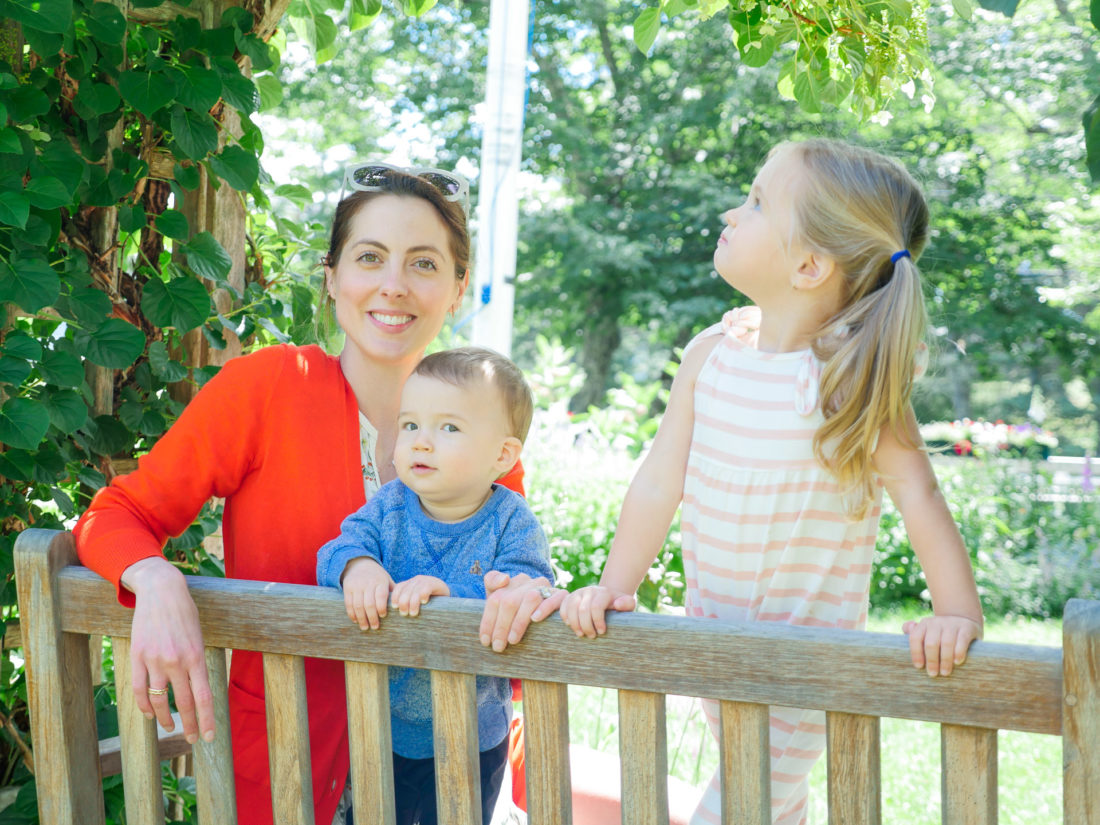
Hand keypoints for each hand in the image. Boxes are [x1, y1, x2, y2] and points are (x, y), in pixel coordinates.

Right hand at [123, 557, 214, 744]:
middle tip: (194, 739)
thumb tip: (199, 690)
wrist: (162, 591)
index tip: (209, 737)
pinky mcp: (138, 657)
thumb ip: (198, 663)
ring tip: (170, 727)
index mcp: (196, 656)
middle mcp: (176, 661)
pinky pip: (139, 689)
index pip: (203, 697)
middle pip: (183, 703)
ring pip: (159, 700)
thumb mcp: (199, 637)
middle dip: (189, 726)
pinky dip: (145, 706)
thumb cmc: (185, 614)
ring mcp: (155, 660)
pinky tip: (150, 714)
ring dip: (165, 719)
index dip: (206, 720)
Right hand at [342, 557, 393, 629]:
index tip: (383, 617)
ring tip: (365, 627)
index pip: (381, 596)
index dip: (381, 608)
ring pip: (358, 605)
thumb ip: (393, 592)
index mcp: (380, 581)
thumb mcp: (387, 580)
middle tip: (375, 627)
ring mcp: (356, 585)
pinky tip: (356, 621)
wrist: (360, 564)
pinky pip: (349, 603)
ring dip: (362, 618)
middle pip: (369, 603)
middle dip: (372, 617)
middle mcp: (368, 583)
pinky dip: (352, 614)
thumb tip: (403, 606)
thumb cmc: (377, 577)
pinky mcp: (347, 588)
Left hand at [390, 576, 448, 616]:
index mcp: (410, 583)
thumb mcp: (417, 598)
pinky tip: (424, 602)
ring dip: (412, 603)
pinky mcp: (434, 583)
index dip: (395, 597)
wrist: (445, 591)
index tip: (394, 607)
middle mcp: (416, 580)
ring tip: (413, 613)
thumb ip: (408, 602)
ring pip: (415, 591)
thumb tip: (397, 614)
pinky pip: (426, 589)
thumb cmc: (429, 599)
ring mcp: (425, 581)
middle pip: (405, 590)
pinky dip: (423, 595)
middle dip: (403, 603)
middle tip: (404, 613)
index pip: (398, 587)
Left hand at [479, 571, 565, 651]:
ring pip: (530, 599)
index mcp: (512, 582)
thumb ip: (493, 583)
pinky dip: (544, 608)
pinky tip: (535, 619)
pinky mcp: (561, 595)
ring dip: (519, 622)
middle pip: (510, 601)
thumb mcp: (502, 600)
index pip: (496, 599)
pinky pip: (555, 598)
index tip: (486, 641)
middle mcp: (529, 582)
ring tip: (512, 640)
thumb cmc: (518, 612)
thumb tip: (504, 580)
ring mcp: (545, 587)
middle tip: (498, 646)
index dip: (488, 621)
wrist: (548, 610)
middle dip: (501, 626)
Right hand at [560, 585, 636, 638]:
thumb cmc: (619, 604)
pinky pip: (563, 606)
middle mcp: (590, 590)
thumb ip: (627, 603)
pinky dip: (565, 617)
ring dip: (575, 624)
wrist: (608, 596)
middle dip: (586, 626)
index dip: (598, 621)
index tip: (601, 632)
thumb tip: (617, 604)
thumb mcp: (628, 604)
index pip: (596, 607)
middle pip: (583, 610)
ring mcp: (578, 592)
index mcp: (604, 592)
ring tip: (580, 634)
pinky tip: (570, 625)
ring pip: (571, 608)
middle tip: (592, 636)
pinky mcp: (570, 596)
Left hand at [903, 614, 982, 676]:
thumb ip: (914, 632)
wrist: (963, 620)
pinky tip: (957, 662)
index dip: (916, 653)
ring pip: (946, 642)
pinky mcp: (967, 627)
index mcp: (924, 624)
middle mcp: (937, 622)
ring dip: (945, 660)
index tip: (919, 667)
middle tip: (933, 673)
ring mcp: (952, 624)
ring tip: (945, 672)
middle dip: (931, 660)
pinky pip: (962, 640)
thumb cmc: (940, 632)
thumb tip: (907, 629)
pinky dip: (959, 652)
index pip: (915, 637)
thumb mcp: (927, 631)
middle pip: (931, 643)